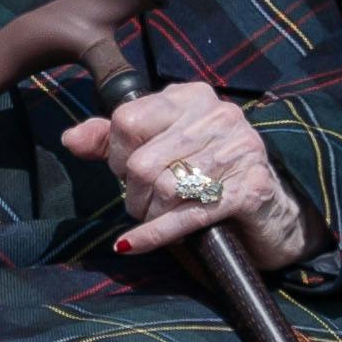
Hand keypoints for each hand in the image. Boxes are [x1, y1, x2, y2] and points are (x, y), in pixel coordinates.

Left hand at [62, 81, 316, 274]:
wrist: (270, 213)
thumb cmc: (208, 177)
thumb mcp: (159, 149)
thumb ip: (113, 140)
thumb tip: (71, 139)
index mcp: (192, 97)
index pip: (127, 121)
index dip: (117, 156)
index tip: (128, 171)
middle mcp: (219, 116)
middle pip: (142, 162)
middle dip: (134, 193)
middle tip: (145, 202)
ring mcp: (238, 151)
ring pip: (164, 190)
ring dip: (150, 215)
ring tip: (158, 217)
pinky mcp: (250, 189)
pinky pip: (187, 216)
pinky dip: (153, 236)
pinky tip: (132, 245)